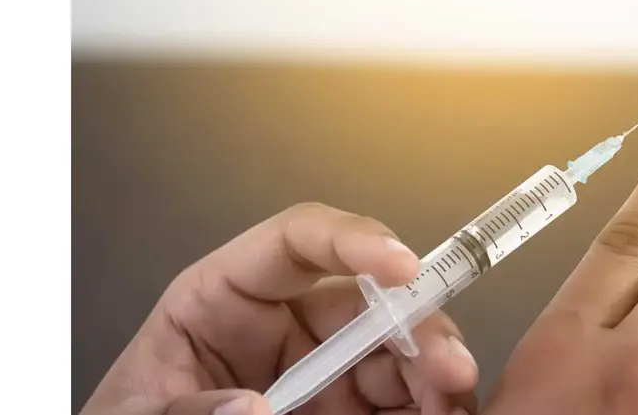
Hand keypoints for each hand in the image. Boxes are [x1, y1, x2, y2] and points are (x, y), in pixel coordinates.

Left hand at [81, 203, 477, 414]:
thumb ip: (183, 411)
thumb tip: (250, 407)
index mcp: (223, 300)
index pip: (295, 241)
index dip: (353, 240)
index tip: (399, 264)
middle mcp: (282, 328)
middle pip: (363, 301)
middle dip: (414, 323)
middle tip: (446, 361)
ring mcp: (318, 373)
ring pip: (393, 352)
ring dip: (433, 369)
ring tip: (454, 398)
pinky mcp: (343, 411)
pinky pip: (396, 401)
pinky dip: (429, 406)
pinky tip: (444, 414)